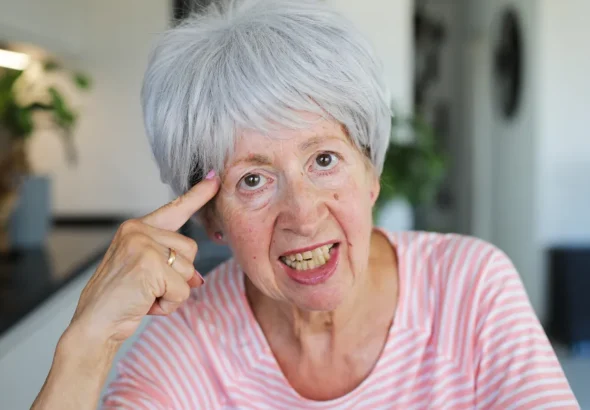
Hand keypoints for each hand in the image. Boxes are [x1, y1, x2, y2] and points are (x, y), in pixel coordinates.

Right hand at [68, 174, 219, 345]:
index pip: (175, 209)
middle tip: (150, 287)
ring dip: (173, 292)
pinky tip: (146, 304)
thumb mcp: (145, 272)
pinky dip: (170, 304)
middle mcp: (138, 231)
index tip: (214, 178)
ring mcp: (143, 246)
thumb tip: (198, 278)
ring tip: (146, 295)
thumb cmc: (119, 298)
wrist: (94, 323)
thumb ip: (171, 265)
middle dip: (178, 275)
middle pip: (190, 249)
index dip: (198, 195)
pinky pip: (182, 289)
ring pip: (189, 270)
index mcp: (136, 228)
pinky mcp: (150, 265)